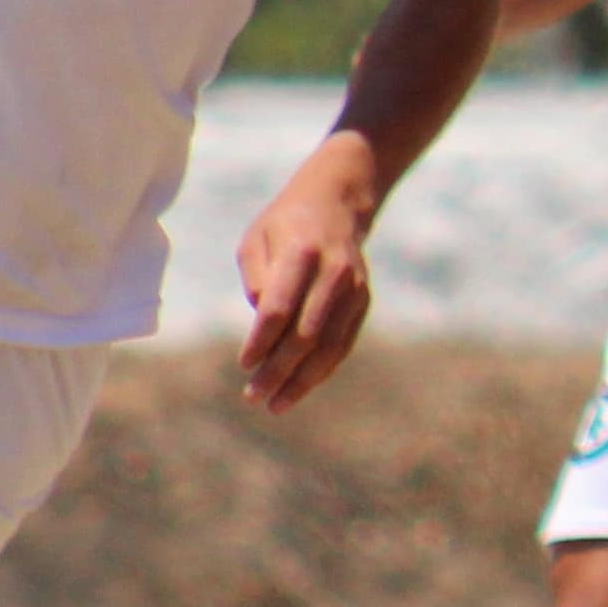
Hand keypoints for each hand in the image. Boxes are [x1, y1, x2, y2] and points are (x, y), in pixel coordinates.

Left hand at [235, 149, 384, 412]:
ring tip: (276, 404)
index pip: (279, 308)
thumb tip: (263, 325)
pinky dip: (321, 370)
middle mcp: (334, 272)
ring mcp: (354, 288)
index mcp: (302, 251)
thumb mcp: (256, 239)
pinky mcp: (363, 300)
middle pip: (305, 334)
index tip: (244, 365)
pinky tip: (299, 387)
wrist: (339, 202)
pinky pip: (342, 344)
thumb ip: (257, 279)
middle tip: (254, 397)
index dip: (261, 341)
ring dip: (302, 381)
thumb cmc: (285, 224)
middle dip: (278, 371)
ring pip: (329, 346)